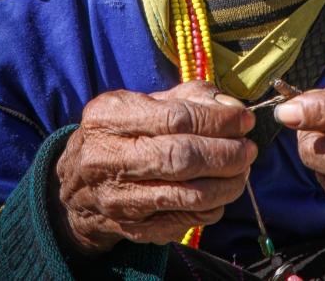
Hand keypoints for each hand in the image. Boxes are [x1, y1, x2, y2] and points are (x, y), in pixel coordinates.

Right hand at [51, 82, 255, 254]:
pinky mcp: (134, 228)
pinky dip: (213, 206)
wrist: (76, 184)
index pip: (175, 117)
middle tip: (248, 147)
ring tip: (242, 168)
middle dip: (227, 153)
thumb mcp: (142, 102)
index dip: (218, 119)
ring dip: (228, 182)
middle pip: (183, 158)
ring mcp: (120, 198)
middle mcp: (108, 158)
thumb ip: (188, 97)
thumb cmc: (120, 133)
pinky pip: (187, 220)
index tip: (243, 118)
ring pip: (189, 194)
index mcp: (108, 117)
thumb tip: (232, 106)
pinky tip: (221, 190)